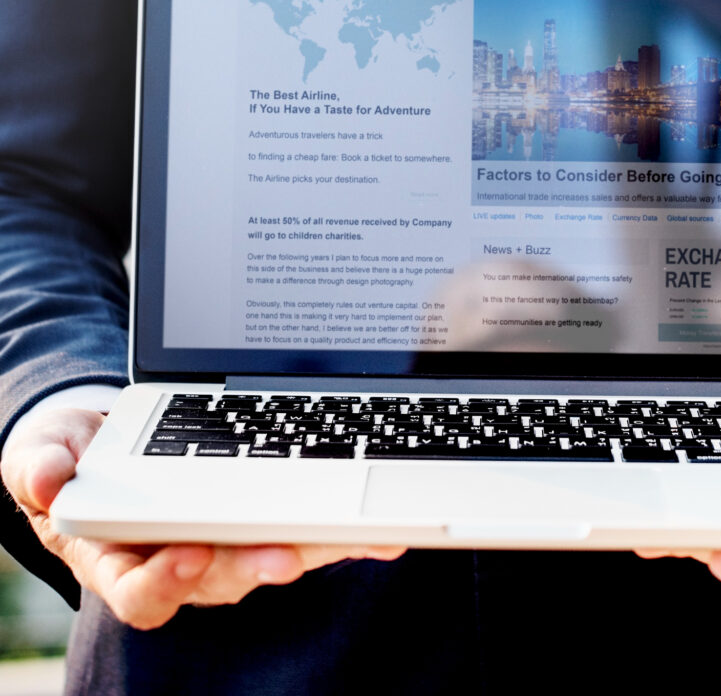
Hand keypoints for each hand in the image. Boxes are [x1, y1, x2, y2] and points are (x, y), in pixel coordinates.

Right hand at [0, 407, 405, 629]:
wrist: (108, 438)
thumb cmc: (74, 454)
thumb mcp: (45, 450)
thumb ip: (39, 463)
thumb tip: (43, 477)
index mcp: (118, 555)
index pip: (140, 589)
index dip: (166, 579)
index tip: (191, 551)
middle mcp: (177, 557)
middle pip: (222, 576)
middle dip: (258, 564)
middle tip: (288, 552)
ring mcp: (223, 540)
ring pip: (273, 554)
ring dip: (318, 547)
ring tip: (363, 534)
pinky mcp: (259, 519)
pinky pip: (298, 527)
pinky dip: (334, 526)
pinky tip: (375, 521)